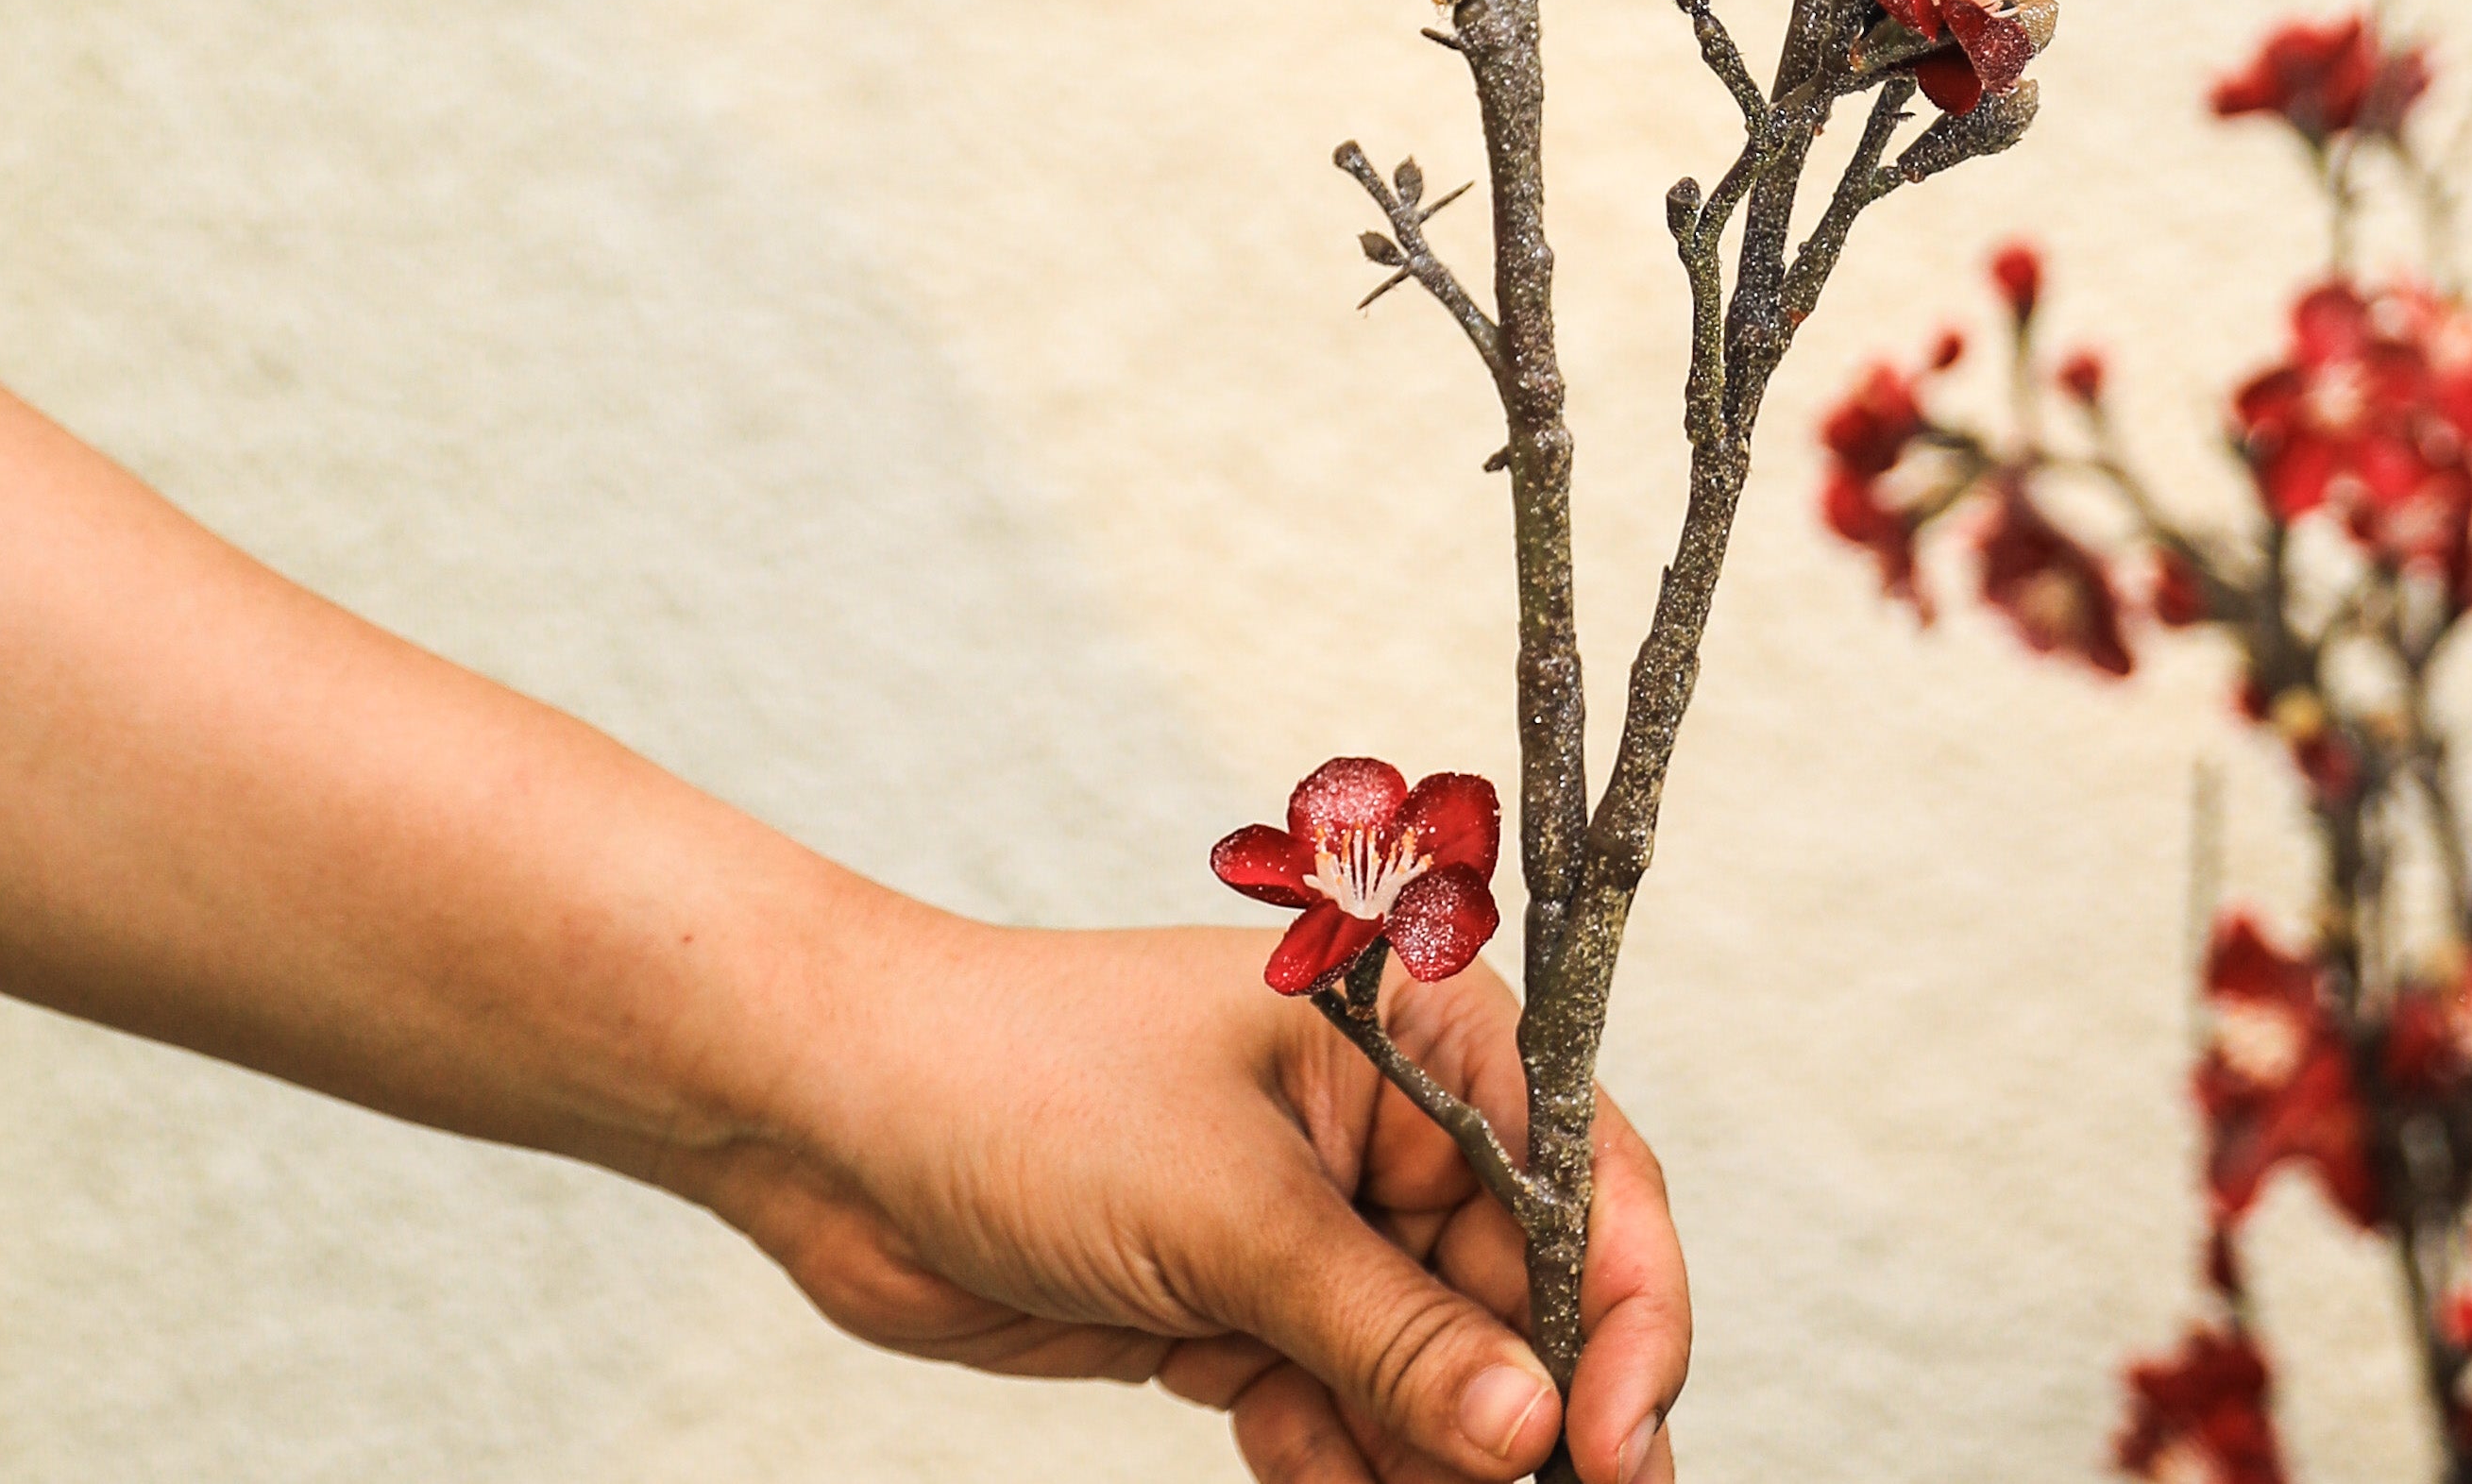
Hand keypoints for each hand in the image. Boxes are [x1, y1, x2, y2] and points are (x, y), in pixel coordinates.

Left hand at [691, 911, 1687, 1483]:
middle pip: (1524, 1297)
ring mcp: (1315, 1224)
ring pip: (1435, 1376)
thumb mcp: (1232, 1214)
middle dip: (1529, 1421)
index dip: (1630, 1316)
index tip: (1619, 1450)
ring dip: (1437, 1464)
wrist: (841, 1121)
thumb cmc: (1035, 1086)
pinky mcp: (1245, 1311)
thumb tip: (1535, 1433)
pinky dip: (1347, 1469)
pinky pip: (1344, 1413)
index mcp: (1422, 1031)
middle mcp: (1390, 1125)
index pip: (1584, 1176)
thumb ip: (1391, 1332)